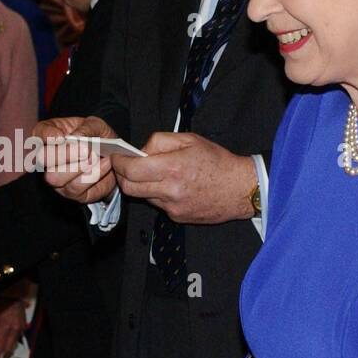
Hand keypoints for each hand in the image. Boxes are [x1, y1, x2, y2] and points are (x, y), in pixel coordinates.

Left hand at [0, 299, 27, 357]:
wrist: (12, 294)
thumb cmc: (0, 304)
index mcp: (5, 327)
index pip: (1, 346)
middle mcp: (15, 329)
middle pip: (10, 347)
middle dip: (3, 351)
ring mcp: (21, 327)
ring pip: (15, 342)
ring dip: (9, 345)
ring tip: (3, 344)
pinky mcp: (24, 325)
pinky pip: (19, 335)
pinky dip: (14, 337)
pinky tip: (9, 335)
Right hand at [35, 115, 116, 203]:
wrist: (112, 159)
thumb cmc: (97, 138)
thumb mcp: (96, 126)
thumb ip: (86, 128)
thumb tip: (77, 138)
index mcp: (49, 135)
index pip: (38, 133)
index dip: (47, 135)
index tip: (60, 137)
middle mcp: (47, 158)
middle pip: (42, 159)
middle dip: (63, 154)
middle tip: (84, 150)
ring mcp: (56, 177)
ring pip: (55, 177)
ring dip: (79, 167)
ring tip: (96, 157)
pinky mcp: (70, 192)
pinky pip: (76, 187)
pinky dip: (94, 174)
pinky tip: (106, 164)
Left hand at [111, 132, 254, 223]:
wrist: (240, 189)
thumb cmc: (218, 162)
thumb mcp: (190, 140)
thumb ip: (160, 141)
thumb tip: (140, 150)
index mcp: (173, 168)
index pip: (131, 170)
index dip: (119, 163)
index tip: (118, 157)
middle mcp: (170, 190)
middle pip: (129, 188)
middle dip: (123, 176)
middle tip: (127, 166)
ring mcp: (173, 207)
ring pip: (142, 196)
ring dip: (141, 185)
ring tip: (155, 174)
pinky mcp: (177, 217)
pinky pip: (157, 205)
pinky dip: (157, 195)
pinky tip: (172, 187)